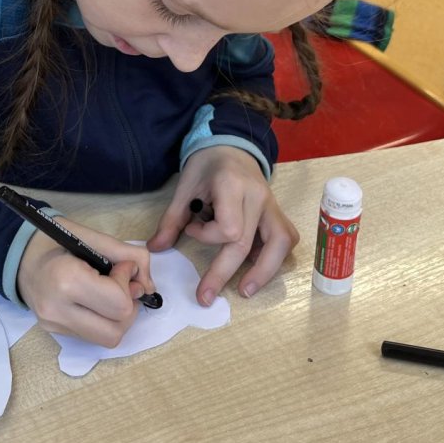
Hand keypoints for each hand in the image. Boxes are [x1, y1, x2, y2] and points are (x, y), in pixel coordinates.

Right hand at [17, 217, 154, 346]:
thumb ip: (127, 255)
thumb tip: (149, 286)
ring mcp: (54, 325)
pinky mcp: (55, 333)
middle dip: (128, 307)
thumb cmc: (54, 239)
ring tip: (111, 294)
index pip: (118, 303)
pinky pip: (93, 336)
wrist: (16, 254)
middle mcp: (57, 310)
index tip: (122, 266)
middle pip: (116, 330)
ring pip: (108, 339)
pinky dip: (104, 320)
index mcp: (66, 281)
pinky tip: (96, 301)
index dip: (129, 283)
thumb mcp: (91, 236)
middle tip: (121, 284)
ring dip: (119, 318)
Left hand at [148, 145, 299, 304]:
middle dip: (224, 273)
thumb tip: (156, 249)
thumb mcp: (185, 186)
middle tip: (204, 296)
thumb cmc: (206, 165)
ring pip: (280, 244)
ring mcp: (272, 204)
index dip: (207, 237)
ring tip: (245, 290)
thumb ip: (172, 218)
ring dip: (264, 271)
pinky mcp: (278, 212)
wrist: (231, 145)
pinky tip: (259, 266)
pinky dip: (276, 257)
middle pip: (247, 244)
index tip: (191, 228)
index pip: (229, 228)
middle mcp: (258, 196)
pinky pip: (287, 238)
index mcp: (232, 185)